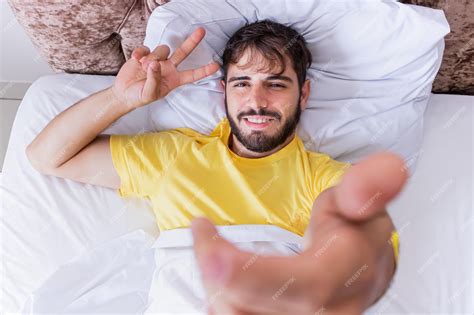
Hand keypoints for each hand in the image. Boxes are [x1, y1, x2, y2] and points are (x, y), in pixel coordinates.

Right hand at [113, 27, 219, 108]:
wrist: (124, 93)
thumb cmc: (140, 96)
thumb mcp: (149, 94)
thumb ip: (154, 80)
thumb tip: (155, 64)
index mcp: (174, 80)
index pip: (192, 75)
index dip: (204, 70)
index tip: (216, 66)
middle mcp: (168, 68)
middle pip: (183, 52)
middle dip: (192, 41)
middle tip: (202, 31)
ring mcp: (157, 60)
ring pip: (163, 49)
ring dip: (153, 58)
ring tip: (143, 69)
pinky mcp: (145, 54)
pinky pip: (146, 48)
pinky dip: (140, 53)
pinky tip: (135, 60)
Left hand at [191, 152, 407, 313]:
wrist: (355, 272)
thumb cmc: (351, 232)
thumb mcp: (359, 200)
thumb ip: (367, 185)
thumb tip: (390, 168)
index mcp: (347, 276)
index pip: (302, 285)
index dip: (250, 272)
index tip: (208, 244)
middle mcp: (328, 313)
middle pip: (257, 308)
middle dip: (219, 273)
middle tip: (205, 234)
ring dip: (217, 283)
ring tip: (220, 250)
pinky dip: (220, 298)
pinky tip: (224, 276)